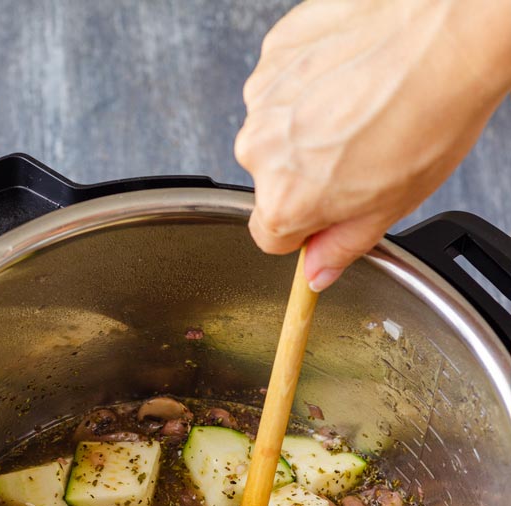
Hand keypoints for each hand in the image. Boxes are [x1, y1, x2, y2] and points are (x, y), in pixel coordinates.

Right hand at [235, 0, 510, 289]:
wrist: (447, 33)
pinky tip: (350, 77)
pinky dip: (311, 83)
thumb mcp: (389, 208)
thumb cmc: (428, 114)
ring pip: (277, 129)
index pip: (271, 237)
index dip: (305, 229)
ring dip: (308, 126)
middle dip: (307, 174)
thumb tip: (318, 271)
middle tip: (359, 154)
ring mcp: (264, 96)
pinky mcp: (276, 50)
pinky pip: (284, 83)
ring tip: (360, 110)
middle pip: (272, 180)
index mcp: (284, 201)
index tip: (329, 214)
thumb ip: (342, 247)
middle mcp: (260, 149)